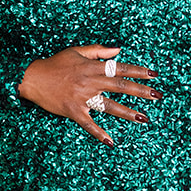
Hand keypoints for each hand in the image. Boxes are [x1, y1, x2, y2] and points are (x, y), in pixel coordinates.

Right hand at [18, 46, 160, 144]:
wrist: (32, 77)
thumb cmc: (55, 63)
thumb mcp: (77, 51)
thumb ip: (98, 50)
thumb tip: (118, 50)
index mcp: (92, 67)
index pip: (121, 68)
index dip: (138, 71)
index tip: (154, 75)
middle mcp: (90, 81)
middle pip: (120, 86)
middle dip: (141, 91)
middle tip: (158, 96)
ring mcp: (82, 97)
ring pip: (108, 105)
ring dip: (127, 112)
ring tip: (144, 119)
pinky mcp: (73, 110)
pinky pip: (88, 123)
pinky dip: (98, 133)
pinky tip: (110, 141)